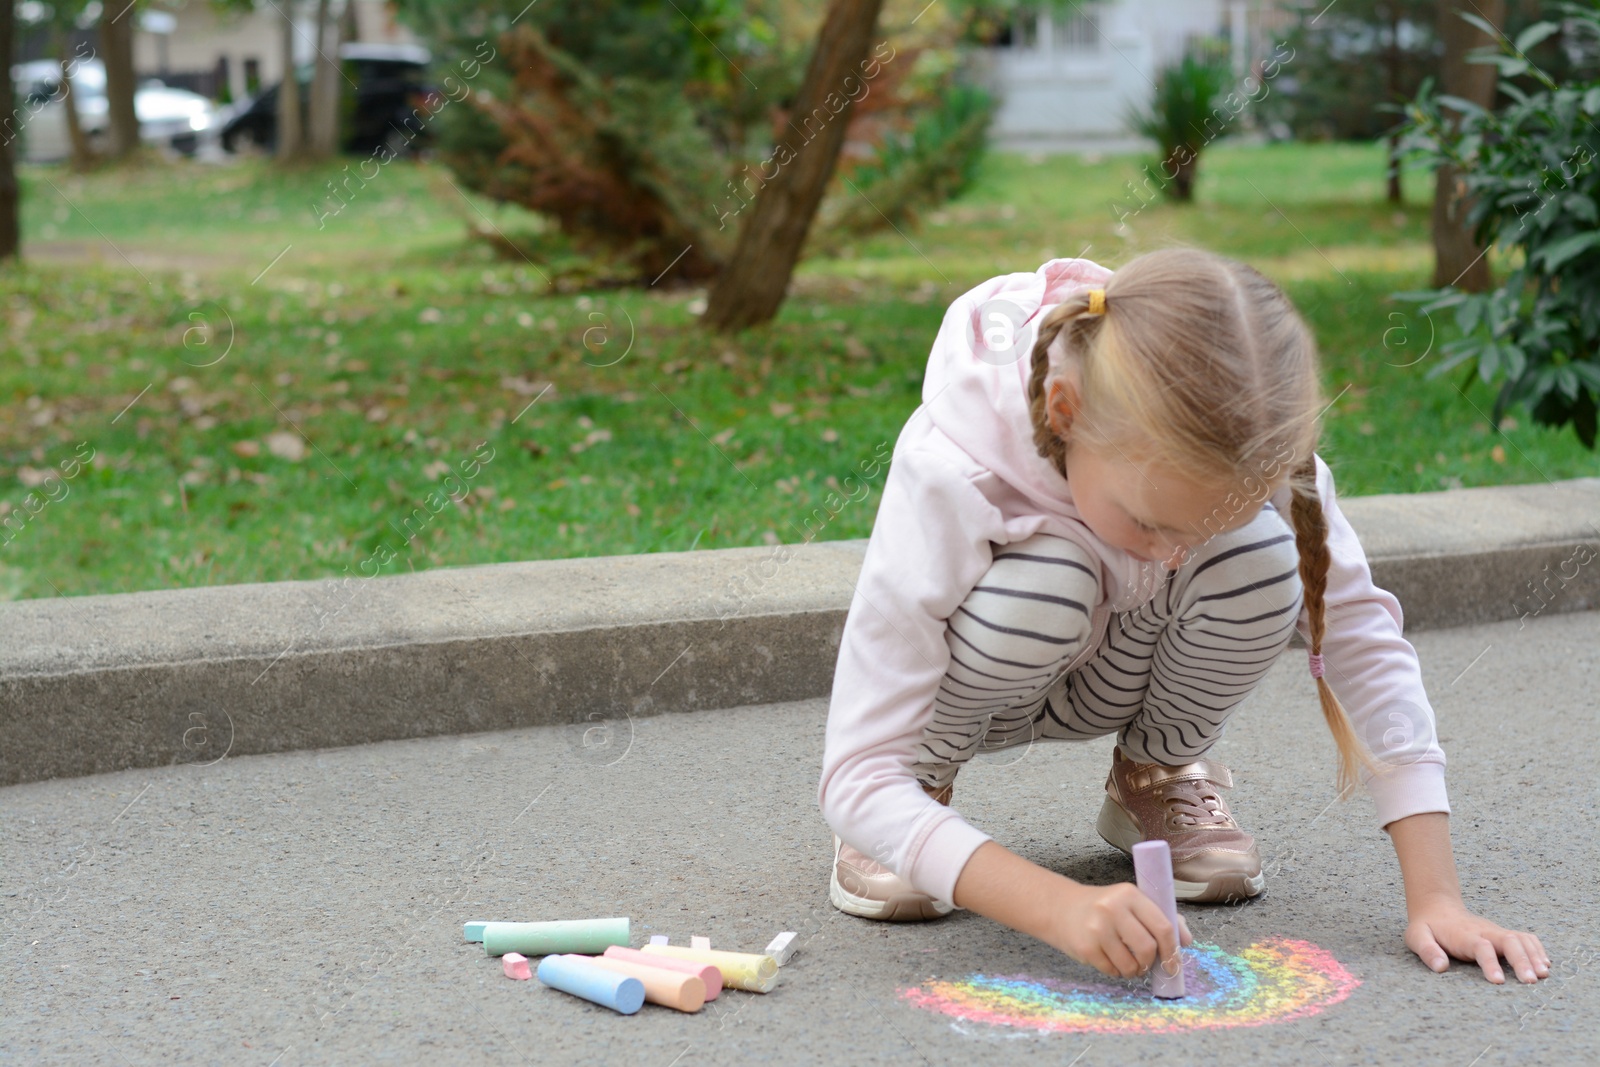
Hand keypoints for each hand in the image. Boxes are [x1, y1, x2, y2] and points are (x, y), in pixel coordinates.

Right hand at [1045, 880, 1192, 979]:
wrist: (1060, 907)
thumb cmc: (1104, 907)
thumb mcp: (1131, 902)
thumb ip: (1161, 917)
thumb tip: (1186, 941)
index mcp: (1130, 894)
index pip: (1163, 926)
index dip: (1172, 950)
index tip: (1173, 964)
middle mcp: (1113, 908)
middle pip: (1148, 948)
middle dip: (1150, 962)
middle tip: (1146, 963)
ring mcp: (1097, 928)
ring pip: (1131, 964)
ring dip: (1134, 970)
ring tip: (1127, 962)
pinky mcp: (1085, 947)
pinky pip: (1112, 971)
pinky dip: (1116, 971)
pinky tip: (1110, 959)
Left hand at [1404, 899, 1549, 983]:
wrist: (1436, 907)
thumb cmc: (1427, 927)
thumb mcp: (1416, 937)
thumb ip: (1427, 951)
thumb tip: (1441, 967)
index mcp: (1464, 935)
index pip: (1481, 947)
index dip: (1490, 963)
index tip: (1498, 981)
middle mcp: (1484, 931)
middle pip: (1509, 941)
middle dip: (1522, 960)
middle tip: (1532, 981)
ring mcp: (1496, 932)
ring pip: (1521, 939)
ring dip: (1534, 955)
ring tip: (1544, 975)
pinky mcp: (1503, 934)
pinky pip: (1525, 938)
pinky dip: (1537, 950)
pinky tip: (1545, 965)